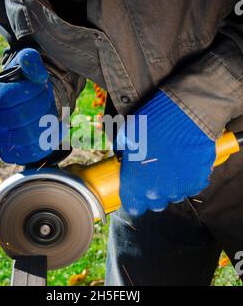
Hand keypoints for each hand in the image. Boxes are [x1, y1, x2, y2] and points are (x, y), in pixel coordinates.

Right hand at [0, 48, 58, 164]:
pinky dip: (50, 136)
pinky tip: (53, 124)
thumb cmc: (19, 87)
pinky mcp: (13, 156)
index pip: (8, 97)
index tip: (40, 84)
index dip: (31, 89)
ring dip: (47, 119)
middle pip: (20, 117)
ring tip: (48, 109)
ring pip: (30, 135)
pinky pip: (36, 150)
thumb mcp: (22, 68)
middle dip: (41, 103)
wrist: (16, 109)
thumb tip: (39, 74)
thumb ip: (29, 61)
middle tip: (46, 96)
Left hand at [118, 90, 215, 214]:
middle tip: (154, 175)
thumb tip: (123, 152)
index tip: (136, 191)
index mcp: (136, 185)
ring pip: (174, 196)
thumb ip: (124, 151)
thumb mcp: (128, 136)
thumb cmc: (152, 124)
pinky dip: (188, 179)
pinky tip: (184, 164)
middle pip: (155, 203)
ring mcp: (180, 188)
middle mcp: (158, 192)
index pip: (134, 207)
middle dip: (154, 192)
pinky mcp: (198, 181)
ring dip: (171, 185)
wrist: (184, 115)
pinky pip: (191, 186)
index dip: (135, 199)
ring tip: (170, 167)